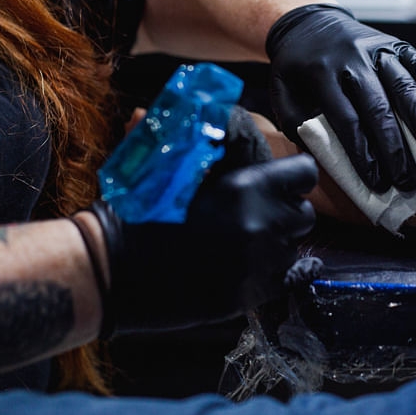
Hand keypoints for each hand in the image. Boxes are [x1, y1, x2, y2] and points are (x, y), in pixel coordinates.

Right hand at [88, 154, 317, 336]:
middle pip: (303, 215)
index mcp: (246, 187)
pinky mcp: (249, 295)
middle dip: (286, 212)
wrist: (111, 269)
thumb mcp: (173, 168)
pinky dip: (285, 273)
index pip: (304, 174)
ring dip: (279, 243)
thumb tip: (217, 119)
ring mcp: (258, 264)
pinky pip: (290, 281)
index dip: (293, 176)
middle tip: (261, 214)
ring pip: (294, 248)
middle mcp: (260, 225)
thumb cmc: (135, 212)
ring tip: (249, 242)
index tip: (281, 182)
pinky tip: (275, 267)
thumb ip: (207, 150)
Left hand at [267, 4, 415, 192]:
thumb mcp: (281, 90)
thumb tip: (316, 155)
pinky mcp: (394, 44)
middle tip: (407, 179)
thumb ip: (293, 120)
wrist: (308, 22)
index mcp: (322, 74)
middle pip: (378, 107)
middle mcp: (353, 60)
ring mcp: (377, 50)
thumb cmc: (297, 67)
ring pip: (402, 85)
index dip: (362, 153)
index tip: (376, 182)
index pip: (346, 120)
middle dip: (395, 148)